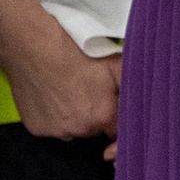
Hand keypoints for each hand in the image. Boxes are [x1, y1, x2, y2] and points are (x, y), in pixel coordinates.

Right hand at [0, 0, 120, 141]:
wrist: (32, 46)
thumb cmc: (74, 52)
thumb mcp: (114, 62)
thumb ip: (133, 85)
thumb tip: (147, 100)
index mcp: (103, 116)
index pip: (118, 133)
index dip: (116, 120)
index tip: (111, 109)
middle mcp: (80, 130)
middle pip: (94, 130)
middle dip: (94, 115)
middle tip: (87, 91)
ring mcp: (57, 131)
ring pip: (72, 129)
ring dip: (73, 117)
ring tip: (68, 92)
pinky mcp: (36, 129)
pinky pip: (51, 127)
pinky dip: (52, 116)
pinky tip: (51, 95)